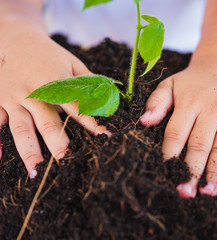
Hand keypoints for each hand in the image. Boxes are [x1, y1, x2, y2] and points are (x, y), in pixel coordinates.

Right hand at [0, 27, 109, 177]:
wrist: (18, 41)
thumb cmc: (51, 55)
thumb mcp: (73, 64)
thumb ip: (90, 83)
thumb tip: (111, 101)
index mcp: (55, 81)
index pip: (76, 106)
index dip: (90, 121)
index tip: (103, 136)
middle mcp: (34, 92)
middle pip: (47, 122)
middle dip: (58, 143)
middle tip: (67, 161)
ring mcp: (14, 98)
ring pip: (21, 128)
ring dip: (29, 150)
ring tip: (36, 170)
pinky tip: (0, 157)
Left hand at [140, 59, 216, 197]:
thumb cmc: (190, 83)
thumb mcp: (169, 85)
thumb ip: (156, 102)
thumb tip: (144, 122)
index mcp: (188, 103)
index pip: (176, 133)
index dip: (170, 155)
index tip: (165, 174)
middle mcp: (210, 109)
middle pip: (199, 144)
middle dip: (192, 170)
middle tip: (185, 192)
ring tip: (209, 191)